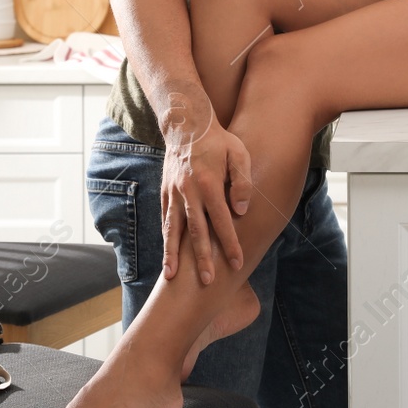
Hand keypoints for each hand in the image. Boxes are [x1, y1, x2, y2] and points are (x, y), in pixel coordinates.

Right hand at [160, 112, 252, 284]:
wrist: (186, 125)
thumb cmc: (219, 141)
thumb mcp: (239, 154)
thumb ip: (242, 182)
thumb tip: (241, 211)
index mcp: (209, 184)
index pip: (222, 221)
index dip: (229, 244)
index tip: (237, 263)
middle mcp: (188, 192)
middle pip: (196, 232)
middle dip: (202, 259)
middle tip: (208, 281)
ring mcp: (174, 193)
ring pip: (173, 229)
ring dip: (172, 255)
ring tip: (171, 278)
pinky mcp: (165, 192)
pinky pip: (166, 219)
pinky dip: (166, 238)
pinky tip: (168, 255)